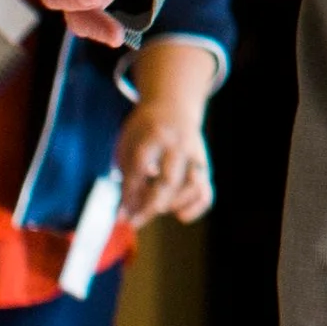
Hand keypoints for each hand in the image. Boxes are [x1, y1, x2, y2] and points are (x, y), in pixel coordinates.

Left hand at [114, 40, 219, 225]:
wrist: (175, 103)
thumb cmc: (145, 129)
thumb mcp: (128, 143)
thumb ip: (127, 176)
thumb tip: (124, 214)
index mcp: (155, 135)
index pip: (140, 169)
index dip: (129, 194)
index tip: (120, 214)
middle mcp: (179, 145)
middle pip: (168, 181)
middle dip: (150, 207)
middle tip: (134, 223)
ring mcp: (195, 156)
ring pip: (193, 188)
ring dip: (173, 205)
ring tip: (155, 208)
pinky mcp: (205, 167)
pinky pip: (206, 193)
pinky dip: (194, 209)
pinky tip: (179, 215)